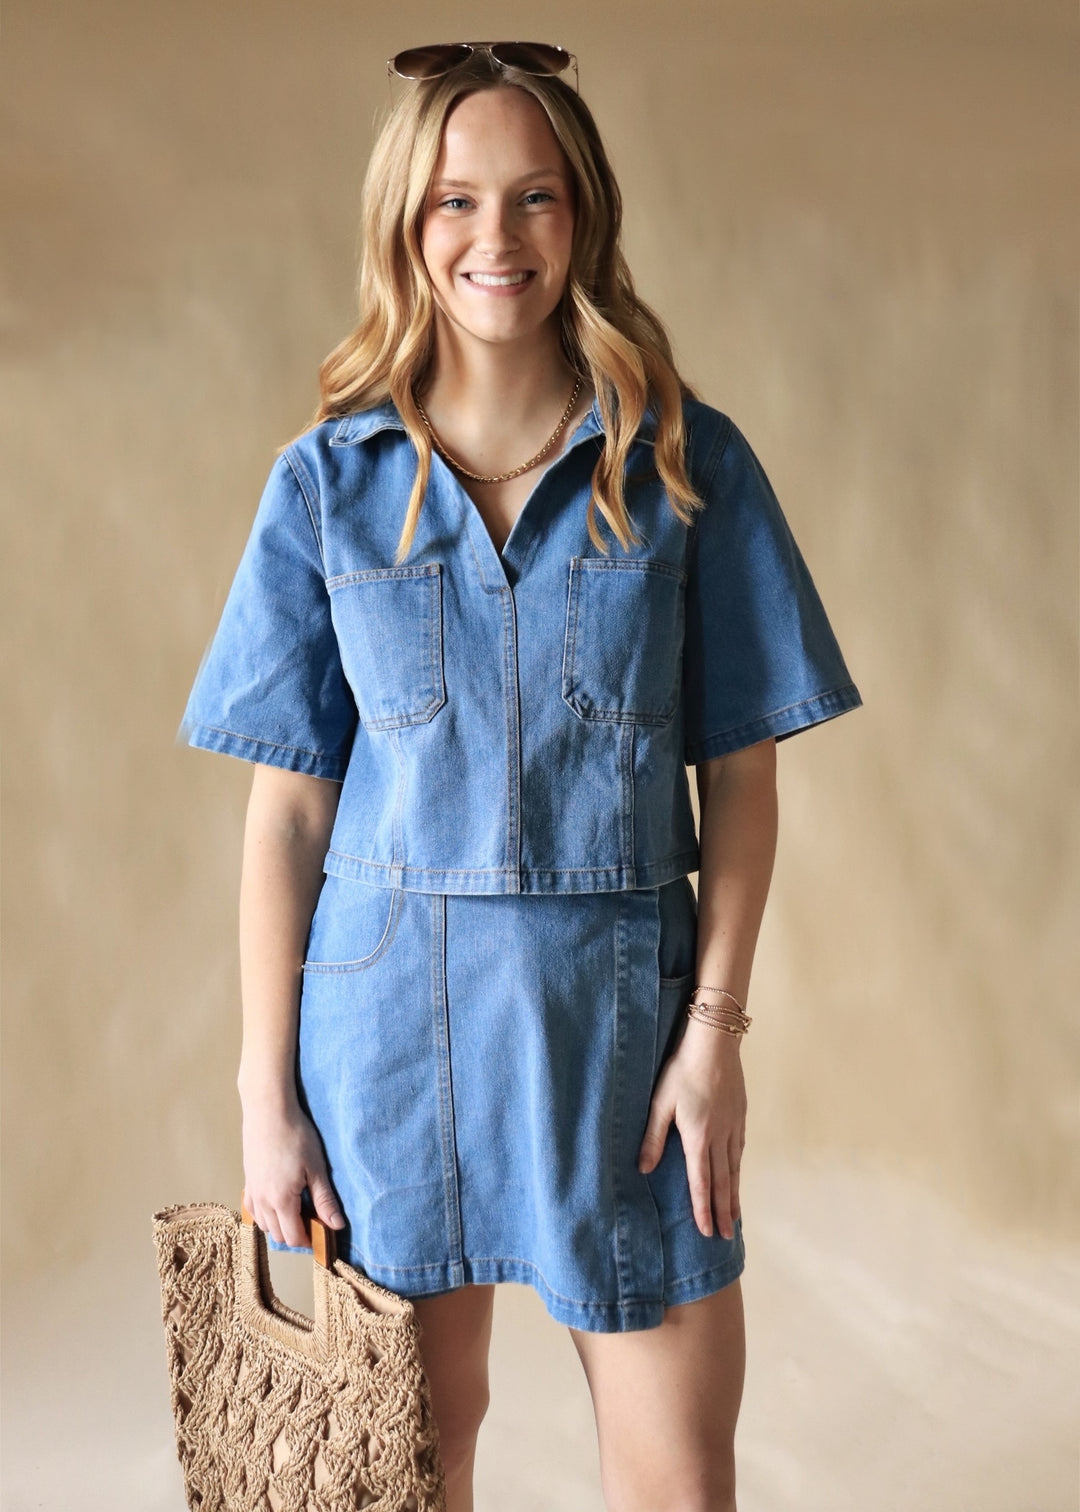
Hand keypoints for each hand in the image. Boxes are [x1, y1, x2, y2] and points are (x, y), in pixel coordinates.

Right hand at [240, 1093, 346, 1247]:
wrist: (269, 1112)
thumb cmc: (296, 1137)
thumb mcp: (316, 1168)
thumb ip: (325, 1200)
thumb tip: (337, 1225)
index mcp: (281, 1201)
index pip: (293, 1236)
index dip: (309, 1239)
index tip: (322, 1230)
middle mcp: (262, 1202)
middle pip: (277, 1234)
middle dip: (295, 1234)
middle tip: (313, 1219)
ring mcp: (252, 1191)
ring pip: (263, 1224)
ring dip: (279, 1225)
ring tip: (296, 1210)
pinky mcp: (247, 1180)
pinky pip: (252, 1209)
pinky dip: (263, 1214)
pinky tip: (275, 1203)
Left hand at [637, 1018, 746, 1238]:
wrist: (714, 1044)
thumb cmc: (682, 1070)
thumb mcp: (660, 1103)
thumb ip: (653, 1137)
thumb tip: (644, 1169)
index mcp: (698, 1137)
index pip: (701, 1182)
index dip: (703, 1209)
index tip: (706, 1231)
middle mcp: (719, 1137)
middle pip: (722, 1182)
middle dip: (722, 1211)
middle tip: (725, 1235)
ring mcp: (733, 1127)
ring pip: (734, 1169)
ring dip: (733, 1194)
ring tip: (734, 1215)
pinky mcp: (740, 1116)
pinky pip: (740, 1152)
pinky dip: (738, 1170)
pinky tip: (737, 1175)